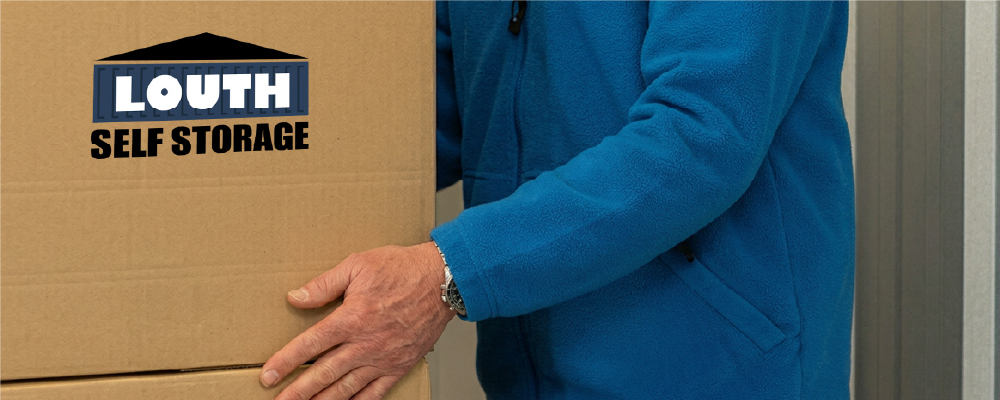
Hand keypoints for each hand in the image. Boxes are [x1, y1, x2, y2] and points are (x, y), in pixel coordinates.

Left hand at [262, 242, 455, 399]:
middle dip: (297, 391)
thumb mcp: (358, 265)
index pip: (310, 345)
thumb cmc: (402, 269)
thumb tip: (295, 297)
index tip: (267, 376)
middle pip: (323, 374)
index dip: (286, 361)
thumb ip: (324, 285)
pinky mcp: (400, 365)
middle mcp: (365, 344)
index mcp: (352, 318)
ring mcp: (383, 358)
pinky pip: (376, 392)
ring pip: (346, 388)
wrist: (444, 281)